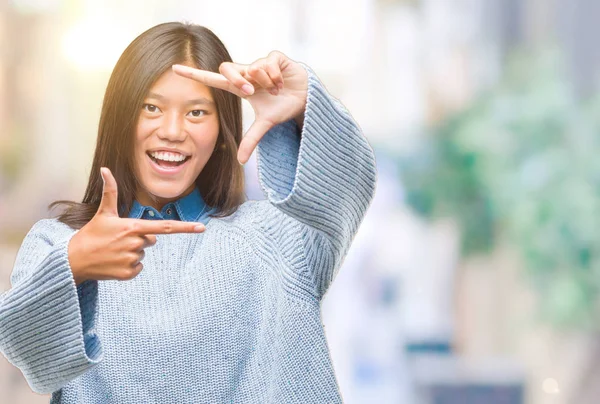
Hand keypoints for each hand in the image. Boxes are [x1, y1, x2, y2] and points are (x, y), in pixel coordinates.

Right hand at [68, 167, 205, 284]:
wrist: (74, 260)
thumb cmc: (92, 234)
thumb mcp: (103, 213)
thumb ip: (110, 191)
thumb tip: (105, 168)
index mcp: (133, 227)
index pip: (165, 227)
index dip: (185, 228)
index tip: (202, 228)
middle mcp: (136, 243)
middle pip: (151, 240)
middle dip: (139, 239)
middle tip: (119, 239)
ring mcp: (132, 259)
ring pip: (143, 254)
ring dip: (132, 252)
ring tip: (114, 251)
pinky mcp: (128, 274)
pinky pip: (138, 268)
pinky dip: (129, 266)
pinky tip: (114, 262)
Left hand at [172, 51, 307, 163]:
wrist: (306, 99)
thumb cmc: (283, 107)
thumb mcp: (266, 123)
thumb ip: (251, 140)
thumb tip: (241, 162)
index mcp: (240, 87)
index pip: (214, 79)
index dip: (195, 75)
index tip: (175, 69)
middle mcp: (247, 73)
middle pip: (228, 69)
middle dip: (238, 81)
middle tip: (252, 92)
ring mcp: (260, 63)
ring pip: (252, 69)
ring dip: (265, 83)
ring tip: (275, 90)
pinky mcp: (274, 57)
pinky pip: (267, 64)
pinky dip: (275, 77)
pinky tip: (282, 82)